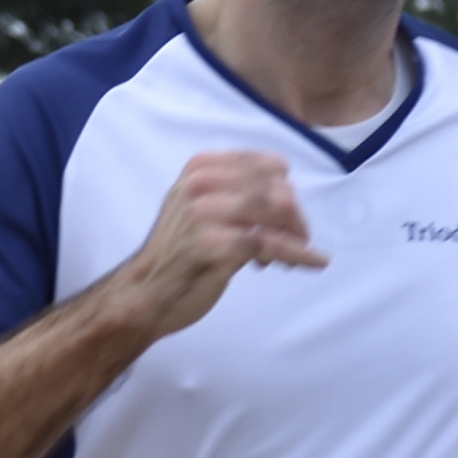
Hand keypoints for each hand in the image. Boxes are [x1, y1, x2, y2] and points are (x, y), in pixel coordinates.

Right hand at [114, 151, 328, 338]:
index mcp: (199, 168)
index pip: (266, 165)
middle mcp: (201, 184)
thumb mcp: (196, 206)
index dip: (285, 188)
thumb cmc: (176, 253)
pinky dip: (299, 254)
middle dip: (295, 215)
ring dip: (298, 233)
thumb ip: (231, 191)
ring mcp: (206, 214)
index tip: (286, 213)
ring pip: (277, 211)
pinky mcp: (216, 245)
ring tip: (298, 251)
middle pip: (276, 188)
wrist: (144, 293)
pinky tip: (312, 262)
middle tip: (297, 237)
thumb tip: (286, 194)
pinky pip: (272, 244)